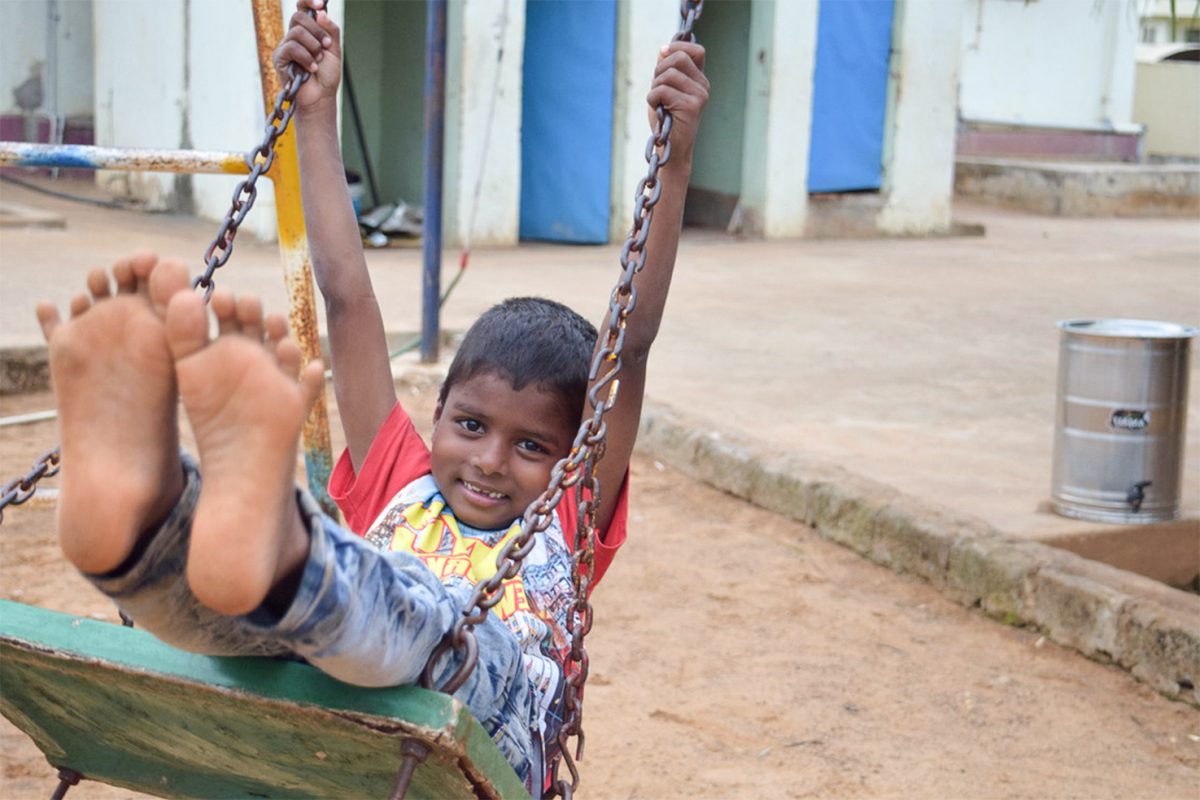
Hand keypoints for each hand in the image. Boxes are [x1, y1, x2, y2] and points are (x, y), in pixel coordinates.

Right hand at [272, 0, 341, 112]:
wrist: (321, 97)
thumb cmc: (327, 75)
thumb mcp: (334, 50)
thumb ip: (331, 30)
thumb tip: (321, 12)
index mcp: (307, 32)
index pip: (302, 9)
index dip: (308, 2)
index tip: (320, 4)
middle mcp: (293, 36)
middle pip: (298, 17)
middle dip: (317, 31)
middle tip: (326, 46)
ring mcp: (285, 46)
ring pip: (297, 32)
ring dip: (313, 47)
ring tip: (318, 61)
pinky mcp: (279, 58)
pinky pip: (291, 47)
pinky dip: (306, 57)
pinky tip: (311, 68)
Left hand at [645, 41, 708, 164]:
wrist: (671, 150)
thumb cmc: (666, 121)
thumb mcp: (663, 90)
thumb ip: (665, 69)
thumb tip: (664, 48)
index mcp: (699, 80)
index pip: (696, 50)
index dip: (678, 46)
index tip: (663, 52)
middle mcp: (703, 86)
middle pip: (680, 57)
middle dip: (660, 68)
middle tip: (656, 87)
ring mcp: (700, 96)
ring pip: (669, 73)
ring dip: (655, 86)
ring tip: (657, 102)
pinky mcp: (691, 107)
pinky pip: (663, 90)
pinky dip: (652, 98)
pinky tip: (657, 109)